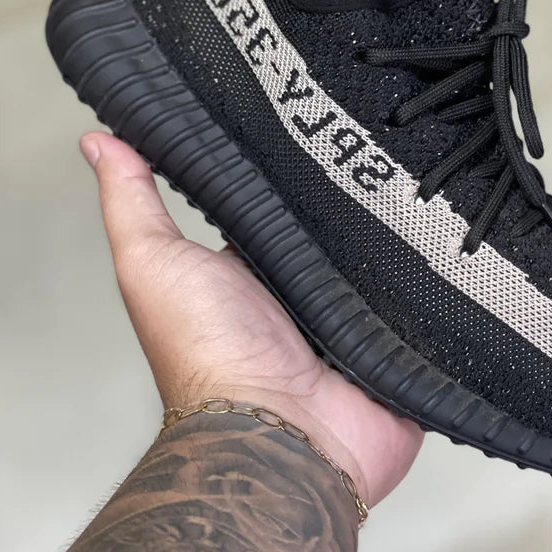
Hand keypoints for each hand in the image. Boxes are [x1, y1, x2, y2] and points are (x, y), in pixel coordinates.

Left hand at [80, 132, 423, 506]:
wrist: (281, 438)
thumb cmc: (209, 359)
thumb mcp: (154, 263)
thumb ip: (132, 202)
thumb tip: (99, 142)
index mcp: (252, 274)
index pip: (279, 207)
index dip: (291, 165)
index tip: (309, 113)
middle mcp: (304, 298)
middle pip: (339, 231)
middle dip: (357, 195)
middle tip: (380, 142)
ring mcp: (354, 325)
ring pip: (388, 263)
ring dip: (401, 236)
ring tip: (426, 182)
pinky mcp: (398, 349)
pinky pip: (427, 307)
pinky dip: (435, 286)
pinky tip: (451, 246)